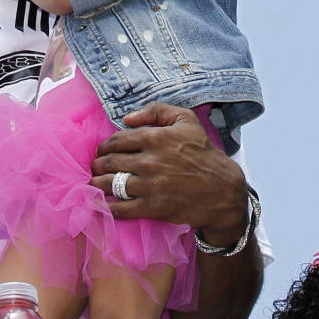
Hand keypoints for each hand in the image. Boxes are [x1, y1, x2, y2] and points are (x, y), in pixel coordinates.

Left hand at [90, 103, 249, 243]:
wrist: (222, 188)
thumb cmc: (202, 152)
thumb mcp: (186, 120)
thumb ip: (155, 110)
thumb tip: (127, 118)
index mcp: (154, 137)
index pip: (115, 140)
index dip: (104, 146)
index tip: (103, 151)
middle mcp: (149, 161)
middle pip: (108, 162)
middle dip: (97, 165)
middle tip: (96, 168)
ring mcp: (150, 186)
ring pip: (110, 184)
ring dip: (98, 184)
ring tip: (96, 183)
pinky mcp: (153, 208)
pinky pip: (121, 208)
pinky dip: (108, 206)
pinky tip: (104, 203)